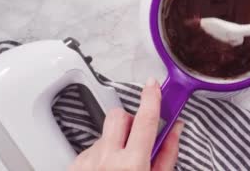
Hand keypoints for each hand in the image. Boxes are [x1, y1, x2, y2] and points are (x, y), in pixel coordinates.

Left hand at [69, 78, 183, 170]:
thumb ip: (167, 154)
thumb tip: (174, 130)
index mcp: (132, 164)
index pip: (145, 119)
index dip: (152, 97)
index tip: (154, 86)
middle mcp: (107, 159)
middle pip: (119, 116)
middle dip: (131, 121)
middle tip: (138, 138)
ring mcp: (88, 162)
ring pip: (105, 133)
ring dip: (115, 141)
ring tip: (120, 166)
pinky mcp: (75, 165)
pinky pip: (91, 148)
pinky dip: (101, 155)